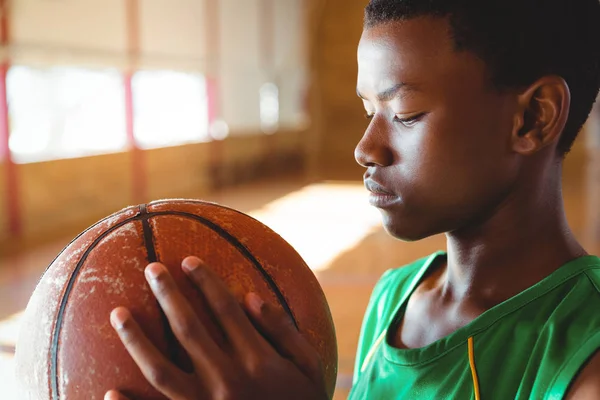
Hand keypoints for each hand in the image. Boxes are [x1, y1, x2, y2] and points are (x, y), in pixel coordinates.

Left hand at [104, 256, 328, 399]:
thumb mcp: (309, 367)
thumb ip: (284, 331)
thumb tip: (251, 297)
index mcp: (257, 359)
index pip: (224, 309)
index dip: (205, 281)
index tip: (188, 261)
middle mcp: (227, 379)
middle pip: (189, 329)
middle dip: (168, 295)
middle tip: (151, 268)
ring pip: (161, 369)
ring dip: (136, 339)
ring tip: (118, 314)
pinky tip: (110, 392)